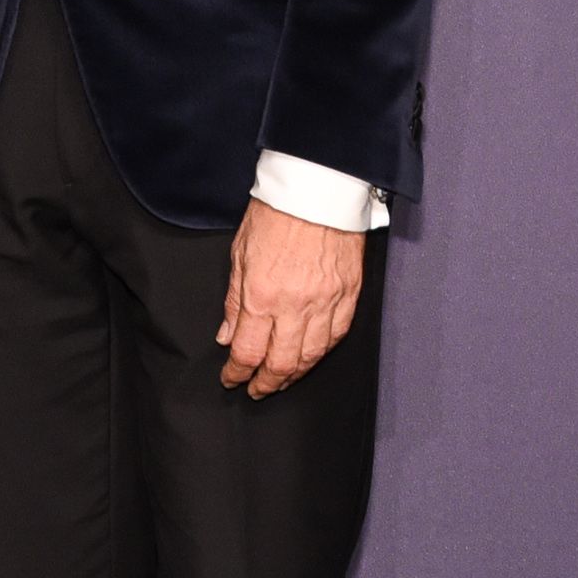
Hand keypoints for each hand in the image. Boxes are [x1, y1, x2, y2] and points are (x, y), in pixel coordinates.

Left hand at [215, 201, 363, 398]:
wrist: (318, 187)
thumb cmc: (275, 213)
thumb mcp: (240, 254)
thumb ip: (235, 300)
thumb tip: (228, 334)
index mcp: (262, 295)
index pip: (247, 352)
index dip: (237, 373)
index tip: (231, 379)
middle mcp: (296, 306)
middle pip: (281, 363)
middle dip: (266, 383)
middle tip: (256, 390)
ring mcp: (327, 302)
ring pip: (312, 356)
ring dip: (294, 374)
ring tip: (281, 380)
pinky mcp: (349, 294)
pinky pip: (337, 335)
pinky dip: (322, 353)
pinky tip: (311, 358)